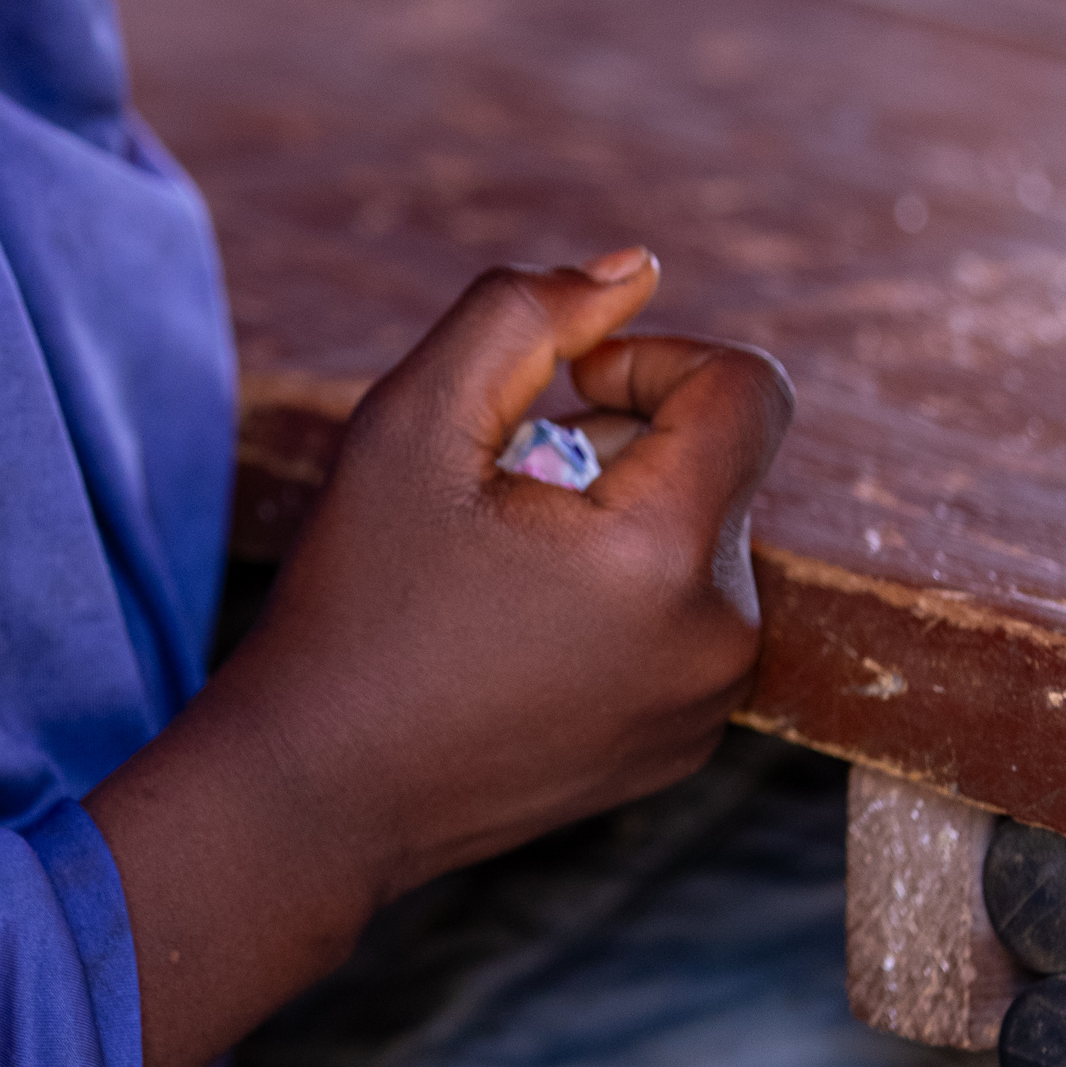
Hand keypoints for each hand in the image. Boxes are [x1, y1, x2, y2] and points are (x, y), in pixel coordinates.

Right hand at [92, 254, 792, 1066]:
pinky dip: (616, 595)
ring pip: (696, 537)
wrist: (314, 798)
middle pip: (717, 463)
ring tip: (498, 570)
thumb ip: (523, 316)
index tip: (560, 394)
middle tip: (495, 501)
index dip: (654, 359)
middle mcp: (721, 639)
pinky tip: (512, 634)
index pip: (751, 389)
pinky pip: (684, 618)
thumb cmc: (353, 604)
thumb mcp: (409, 424)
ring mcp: (708, 706)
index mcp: (669, 557)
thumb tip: (636, 269)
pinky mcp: (681, 746)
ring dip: (612, 517)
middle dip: (613, 446)